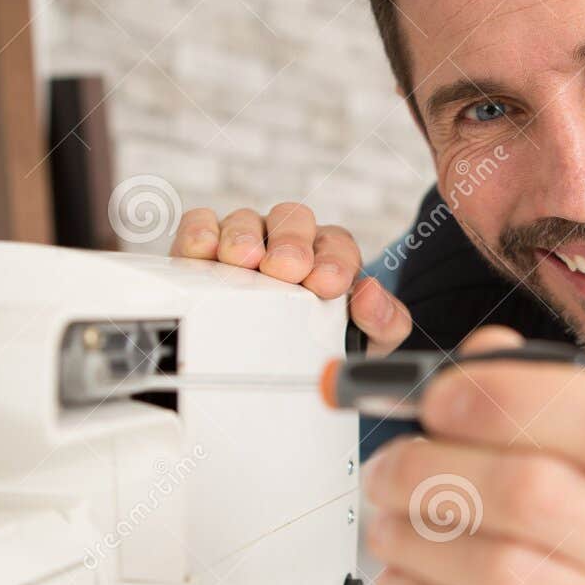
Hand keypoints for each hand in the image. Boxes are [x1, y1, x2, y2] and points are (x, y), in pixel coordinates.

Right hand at [170, 202, 410, 354]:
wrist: (276, 364)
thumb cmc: (324, 342)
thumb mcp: (368, 339)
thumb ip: (384, 320)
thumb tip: (370, 295)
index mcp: (331, 257)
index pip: (337, 244)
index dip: (333, 259)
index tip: (327, 283)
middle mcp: (289, 243)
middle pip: (292, 220)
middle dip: (291, 242)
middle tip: (286, 268)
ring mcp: (246, 242)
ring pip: (246, 221)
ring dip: (244, 237)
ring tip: (243, 260)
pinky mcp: (203, 250)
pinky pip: (200, 226)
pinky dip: (200, 233)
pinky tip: (204, 251)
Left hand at [361, 327, 584, 584]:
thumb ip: (560, 409)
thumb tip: (478, 357)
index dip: (513, 397)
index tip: (439, 396)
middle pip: (536, 494)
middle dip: (435, 470)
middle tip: (389, 468)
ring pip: (502, 573)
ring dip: (419, 540)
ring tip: (388, 524)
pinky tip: (404, 583)